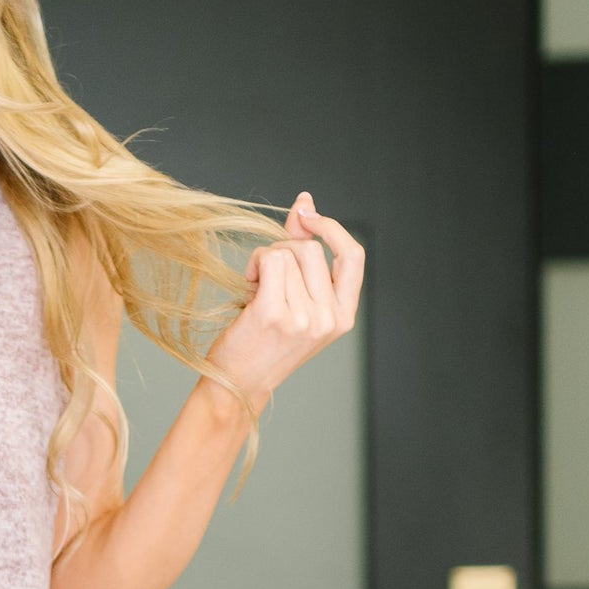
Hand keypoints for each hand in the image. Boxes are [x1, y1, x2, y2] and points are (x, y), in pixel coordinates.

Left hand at [202, 193, 363, 413]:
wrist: (235, 385)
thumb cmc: (261, 341)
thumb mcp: (294, 299)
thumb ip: (302, 251)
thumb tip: (305, 203)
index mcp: (343, 317)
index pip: (353, 256)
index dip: (332, 229)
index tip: (307, 215)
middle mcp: (329, 319)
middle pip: (310, 250)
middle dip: (282, 253)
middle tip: (266, 283)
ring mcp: (305, 318)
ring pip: (287, 253)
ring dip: (264, 263)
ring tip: (257, 294)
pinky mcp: (276, 314)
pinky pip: (271, 260)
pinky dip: (255, 265)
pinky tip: (249, 289)